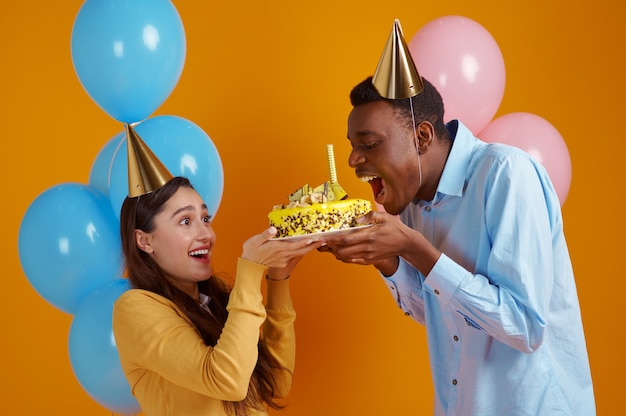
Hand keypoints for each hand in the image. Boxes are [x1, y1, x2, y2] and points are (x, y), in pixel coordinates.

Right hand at [242, 227, 322, 275]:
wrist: (249, 267)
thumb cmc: (251, 252)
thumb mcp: (255, 241)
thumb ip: (265, 235)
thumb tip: (273, 229)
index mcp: (278, 248)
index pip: (294, 245)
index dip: (304, 242)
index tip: (313, 239)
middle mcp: (283, 255)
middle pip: (301, 251)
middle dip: (313, 245)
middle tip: (323, 240)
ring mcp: (284, 259)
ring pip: (300, 254)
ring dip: (309, 248)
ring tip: (318, 242)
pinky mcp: (282, 261)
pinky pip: (295, 255)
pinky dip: (302, 251)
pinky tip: (305, 246)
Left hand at [318, 210, 432, 274]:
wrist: (406, 243)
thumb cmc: (394, 228)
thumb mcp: (384, 217)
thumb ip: (369, 216)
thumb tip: (355, 219)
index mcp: (369, 236)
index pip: (346, 239)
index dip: (333, 240)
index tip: (323, 237)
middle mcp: (367, 248)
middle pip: (342, 251)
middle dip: (330, 248)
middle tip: (322, 242)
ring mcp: (368, 256)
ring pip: (345, 257)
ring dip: (335, 253)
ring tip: (328, 246)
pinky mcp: (369, 261)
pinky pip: (352, 261)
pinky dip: (344, 257)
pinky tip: (339, 251)